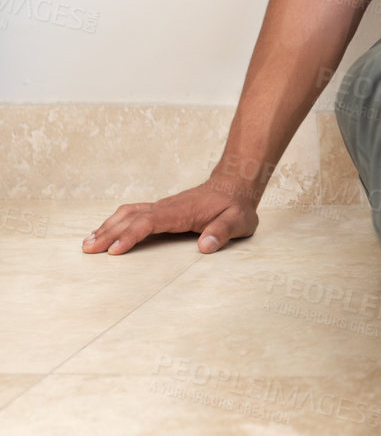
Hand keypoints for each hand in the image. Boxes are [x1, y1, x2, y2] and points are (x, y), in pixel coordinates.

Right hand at [82, 178, 259, 255]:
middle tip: (88, 250)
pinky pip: (133, 213)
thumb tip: (205, 246)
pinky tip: (104, 232)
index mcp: (182, 211)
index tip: (114, 250)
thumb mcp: (238, 221)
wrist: (234, 185)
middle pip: (132, 218)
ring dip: (107, 227)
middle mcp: (166, 207)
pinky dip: (115, 222)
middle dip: (109, 233)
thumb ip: (222, 232)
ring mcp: (162, 207)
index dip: (131, 235)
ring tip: (88, 243)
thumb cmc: (235, 206)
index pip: (150, 222)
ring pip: (128, 214)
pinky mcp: (161, 209)